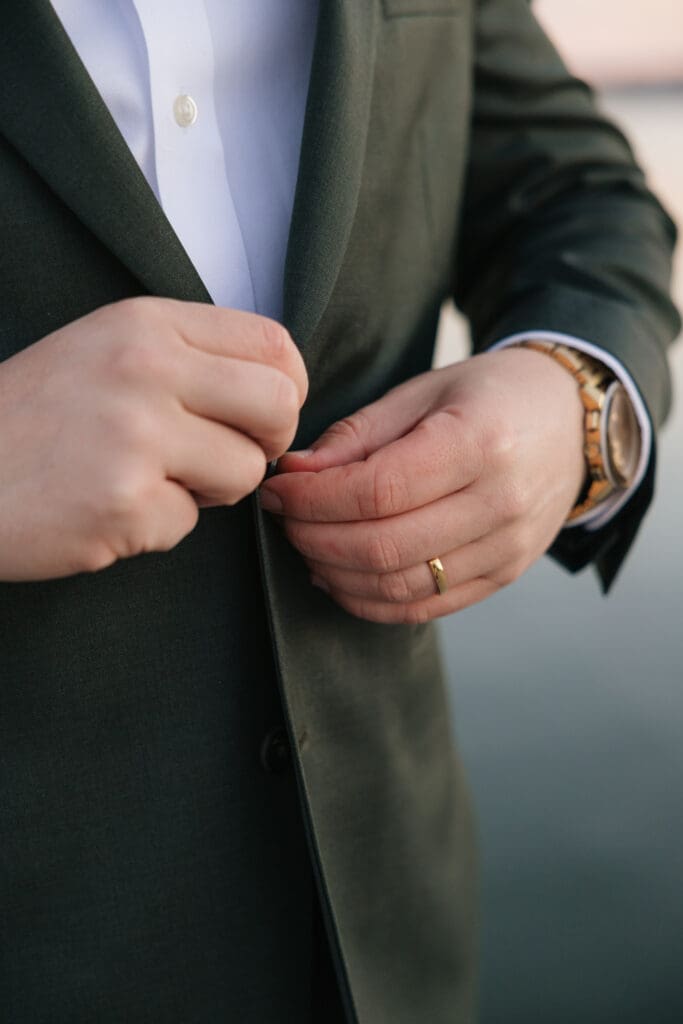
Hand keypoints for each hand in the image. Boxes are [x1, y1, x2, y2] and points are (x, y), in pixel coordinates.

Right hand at [0, 297, 306, 579]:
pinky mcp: (122, 501)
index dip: (287, 388)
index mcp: (146, 323)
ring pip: (245, 472)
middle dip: (267, 442)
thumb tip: (276, 392)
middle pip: (279, 405)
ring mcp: (134, 434)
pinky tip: (107, 509)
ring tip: (149, 480)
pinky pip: (188, 524)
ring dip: (210, 490)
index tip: (262, 414)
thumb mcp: (103, 351)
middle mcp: (145, 368)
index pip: (273, 343)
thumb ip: (185, 358)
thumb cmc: (31, 419)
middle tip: (230, 456)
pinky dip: (157, 526)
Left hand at [259, 348, 584, 623]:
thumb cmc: (492, 396)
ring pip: (399, 587)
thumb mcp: (424, 391)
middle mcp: (501, 503)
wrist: (572, 423)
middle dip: (314, 537)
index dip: (312, 499)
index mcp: (481, 442)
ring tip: (305, 545)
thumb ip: (358, 435)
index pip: (377, 490)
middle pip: (383, 546)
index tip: (277, 490)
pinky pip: (424, 609)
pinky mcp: (503, 576)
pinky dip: (370, 602)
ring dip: (335, 573)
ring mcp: (507, 549)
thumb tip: (295, 474)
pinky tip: (338, 576)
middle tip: (283, 518)